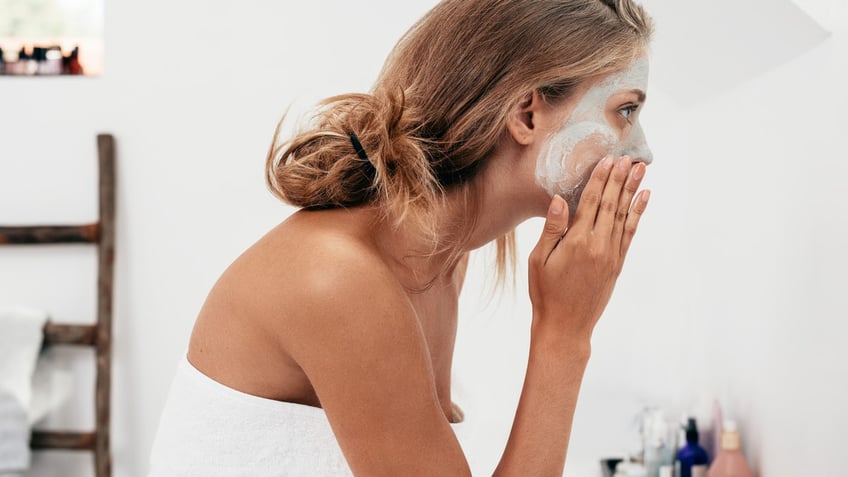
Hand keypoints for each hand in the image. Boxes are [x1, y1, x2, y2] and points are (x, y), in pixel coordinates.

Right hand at [528, 156, 649, 340]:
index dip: (600, 180)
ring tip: (640, 169)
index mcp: (577, 242)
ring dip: (632, 190)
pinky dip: (638, 213)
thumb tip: (558, 200)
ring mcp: (611, 255)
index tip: (608, 160)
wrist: (566, 326)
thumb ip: (552, 229)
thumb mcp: (539, 260)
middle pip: (610, 204)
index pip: (590, 202)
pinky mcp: (617, 264)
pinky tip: (643, 198)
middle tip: (628, 157)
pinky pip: (630, 232)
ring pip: (624, 215)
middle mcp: (599, 245)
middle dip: (619, 179)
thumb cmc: (546, 293)